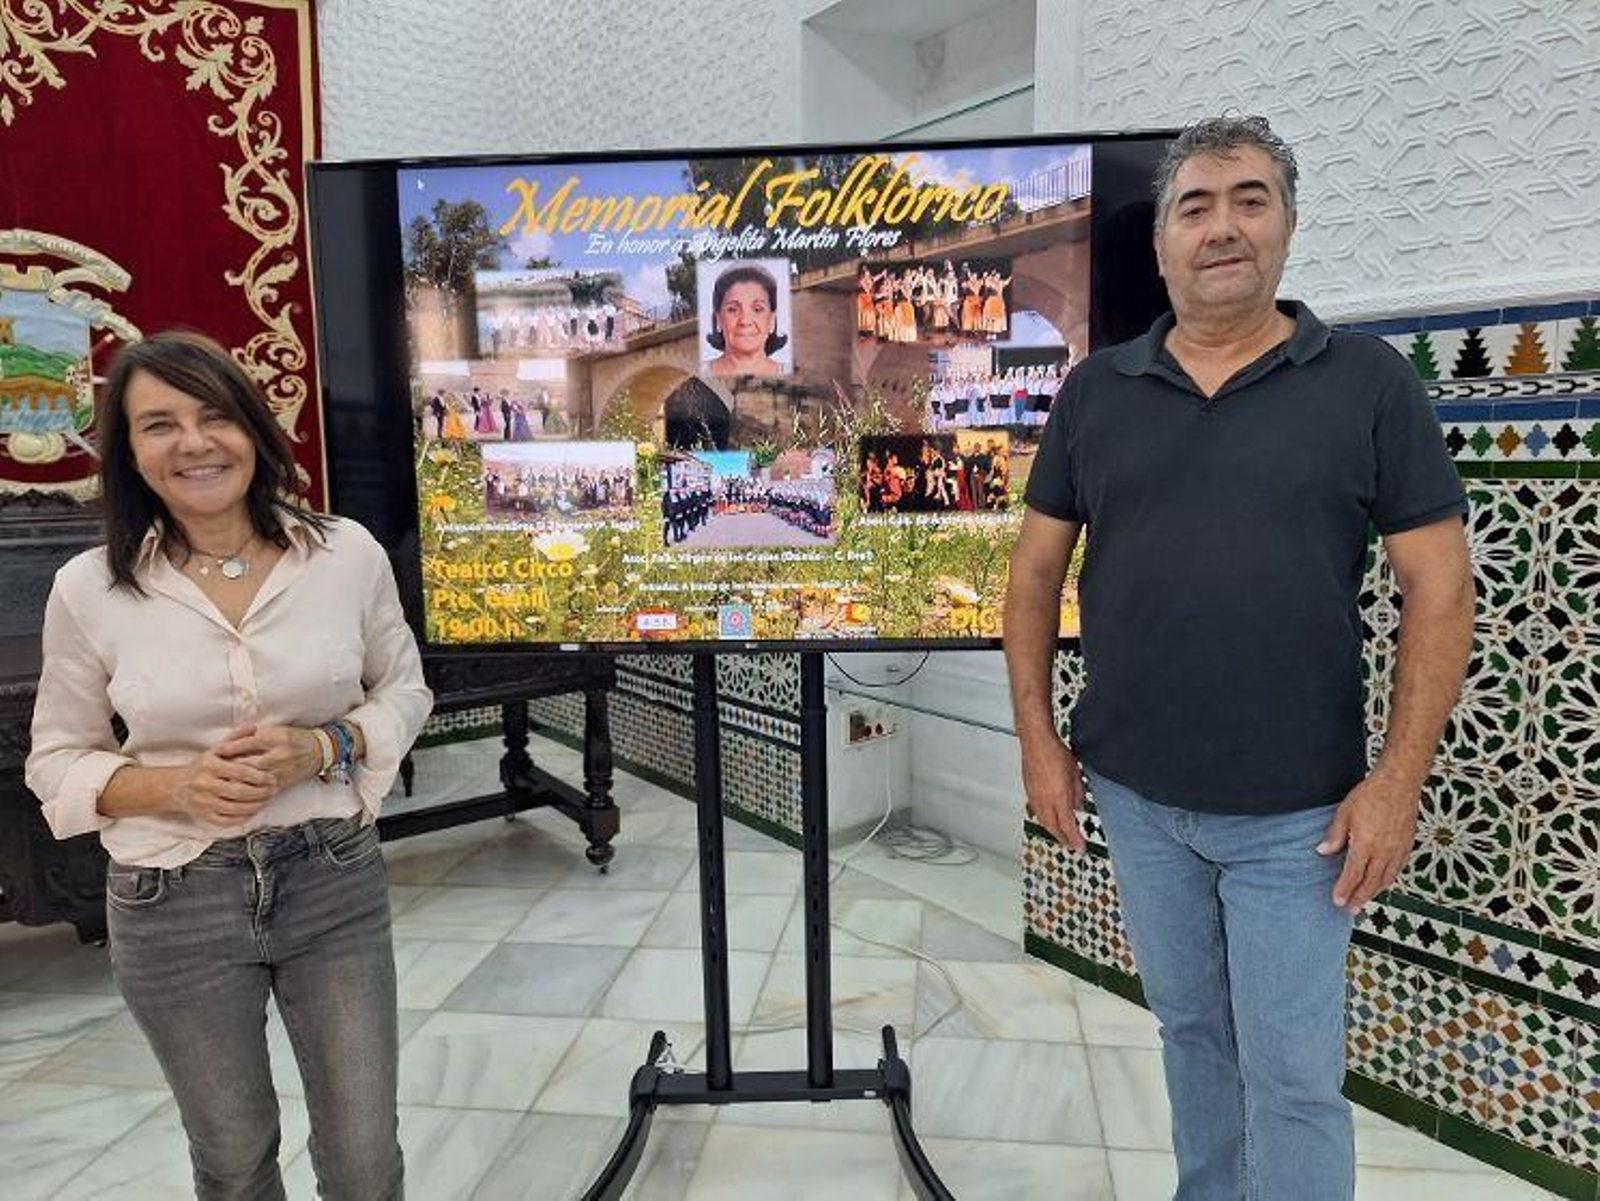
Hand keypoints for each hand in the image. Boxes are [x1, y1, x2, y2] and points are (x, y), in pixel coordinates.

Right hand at [174, 727, 276, 826]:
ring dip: (256, 806)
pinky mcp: (203, 816)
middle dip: (261, 793)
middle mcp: (204, 783)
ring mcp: (202, 802)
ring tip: (267, 800)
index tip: (272, 778)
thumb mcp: (217, 749)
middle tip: (273, 790)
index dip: (259, 777)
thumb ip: (236, 738)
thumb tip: (254, 727)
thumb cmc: (204, 766)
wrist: (178, 786)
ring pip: (234, 808)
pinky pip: (226, 821)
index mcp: (209, 765)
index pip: (239, 772)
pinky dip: (243, 818)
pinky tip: (253, 811)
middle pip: (239, 792)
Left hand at [216, 724, 323, 791]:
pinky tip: (236, 789)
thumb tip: (229, 744)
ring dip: (235, 780)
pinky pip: (260, 789)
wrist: (317, 752)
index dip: (229, 747)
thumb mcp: (274, 731)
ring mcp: (280, 770)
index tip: (215, 751)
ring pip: (252, 779)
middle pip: (247, 763)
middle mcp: (278, 754)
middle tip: (214, 769)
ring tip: (221, 780)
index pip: (247, 743)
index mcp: (276, 738)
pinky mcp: (281, 783)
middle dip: (229, 767)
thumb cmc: (294, 738)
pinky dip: (247, 789)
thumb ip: (252, 736)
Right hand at [1020, 732, 1086, 851]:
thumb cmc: (1055, 753)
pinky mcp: (1029, 792)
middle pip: (1053, 828)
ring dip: (1053, 830)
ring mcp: (1035, 797)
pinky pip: (1037, 812)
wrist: (1036, 742)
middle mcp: (1045, 801)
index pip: (1068, 826)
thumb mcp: (1075, 774)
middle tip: (1071, 844)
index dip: (1075, 839)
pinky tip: (1048, 818)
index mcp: (1059, 797)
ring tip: (1060, 835)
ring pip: (1043, 821)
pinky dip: (1044, 820)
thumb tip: (1077, 806)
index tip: (1080, 848)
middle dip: (1063, 838)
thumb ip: (1077, 793)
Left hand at [1318, 769, 1421, 913]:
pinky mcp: (1407, 846)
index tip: (1337, 900)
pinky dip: (1389, 880)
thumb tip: (1323, 851)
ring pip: (1386, 879)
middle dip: (1359, 898)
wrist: (1399, 784)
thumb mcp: (1345, 812)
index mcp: (1365, 844)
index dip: (1345, 889)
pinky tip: (1383, 883)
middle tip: (1350, 910)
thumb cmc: (1372, 795)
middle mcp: (1383, 852)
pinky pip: (1398, 870)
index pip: (1353, 874)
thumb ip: (1335, 835)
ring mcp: (1397, 850)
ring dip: (1374, 892)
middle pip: (1370, 882)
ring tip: (1364, 900)